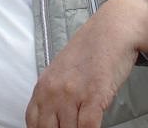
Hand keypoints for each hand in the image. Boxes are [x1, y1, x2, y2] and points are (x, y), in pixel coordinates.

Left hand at [25, 0, 147, 127]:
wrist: (113, 29)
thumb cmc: (91, 50)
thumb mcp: (62, 71)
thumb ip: (54, 95)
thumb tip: (54, 120)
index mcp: (43, 86)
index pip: (34, 124)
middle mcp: (54, 91)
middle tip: (73, 127)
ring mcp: (73, 94)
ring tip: (86, 126)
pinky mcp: (94, 95)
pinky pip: (88, 127)